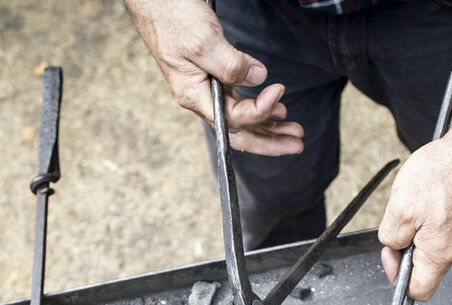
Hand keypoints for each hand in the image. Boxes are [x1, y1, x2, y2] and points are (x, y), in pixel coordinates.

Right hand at [126, 0, 303, 154]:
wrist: (154, 1)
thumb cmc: (171, 17)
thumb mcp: (204, 41)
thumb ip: (231, 64)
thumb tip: (257, 78)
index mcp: (194, 95)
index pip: (234, 119)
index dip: (260, 110)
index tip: (278, 91)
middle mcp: (200, 98)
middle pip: (239, 131)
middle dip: (269, 140)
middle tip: (297, 142)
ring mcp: (206, 89)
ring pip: (241, 118)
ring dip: (269, 125)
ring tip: (293, 128)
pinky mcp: (212, 77)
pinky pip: (238, 101)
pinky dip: (258, 107)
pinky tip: (276, 109)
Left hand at [378, 123, 451, 299]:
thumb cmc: (443, 173)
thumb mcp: (400, 207)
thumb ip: (391, 237)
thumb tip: (394, 248)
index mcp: (440, 253)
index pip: (419, 291)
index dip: (398, 278)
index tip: (391, 254)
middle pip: (425, 267)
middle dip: (406, 248)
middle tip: (401, 221)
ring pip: (433, 246)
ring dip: (418, 230)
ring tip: (416, 204)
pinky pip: (443, 230)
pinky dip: (430, 219)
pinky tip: (429, 198)